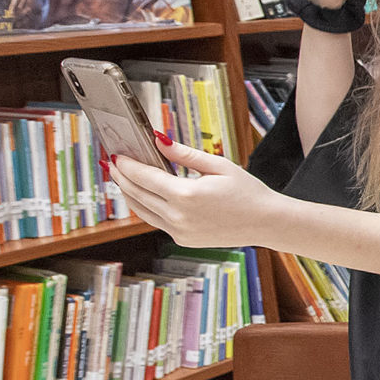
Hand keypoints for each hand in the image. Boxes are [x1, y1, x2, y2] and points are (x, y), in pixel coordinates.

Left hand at [111, 142, 286, 247]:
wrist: (267, 222)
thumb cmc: (248, 192)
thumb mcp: (218, 165)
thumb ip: (183, 154)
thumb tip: (157, 140)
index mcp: (186, 195)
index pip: (143, 177)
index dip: (126, 164)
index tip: (116, 154)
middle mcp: (178, 216)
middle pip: (136, 194)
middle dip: (121, 177)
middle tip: (112, 163)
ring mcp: (179, 231)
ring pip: (141, 210)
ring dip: (128, 193)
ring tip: (122, 178)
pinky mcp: (183, 239)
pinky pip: (155, 221)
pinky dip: (145, 207)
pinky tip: (144, 194)